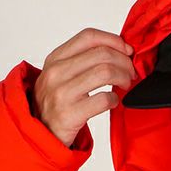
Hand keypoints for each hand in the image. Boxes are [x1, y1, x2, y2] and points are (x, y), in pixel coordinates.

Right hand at [31, 28, 136, 146]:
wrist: (40, 133)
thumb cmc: (55, 103)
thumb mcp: (60, 75)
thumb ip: (82, 61)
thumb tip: (118, 50)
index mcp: (55, 59)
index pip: (88, 36)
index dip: (113, 40)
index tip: (127, 49)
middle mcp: (56, 72)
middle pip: (102, 54)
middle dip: (124, 62)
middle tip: (130, 72)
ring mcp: (62, 93)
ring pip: (105, 72)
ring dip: (123, 77)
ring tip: (125, 85)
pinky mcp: (70, 113)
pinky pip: (103, 99)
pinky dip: (115, 99)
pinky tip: (114, 102)